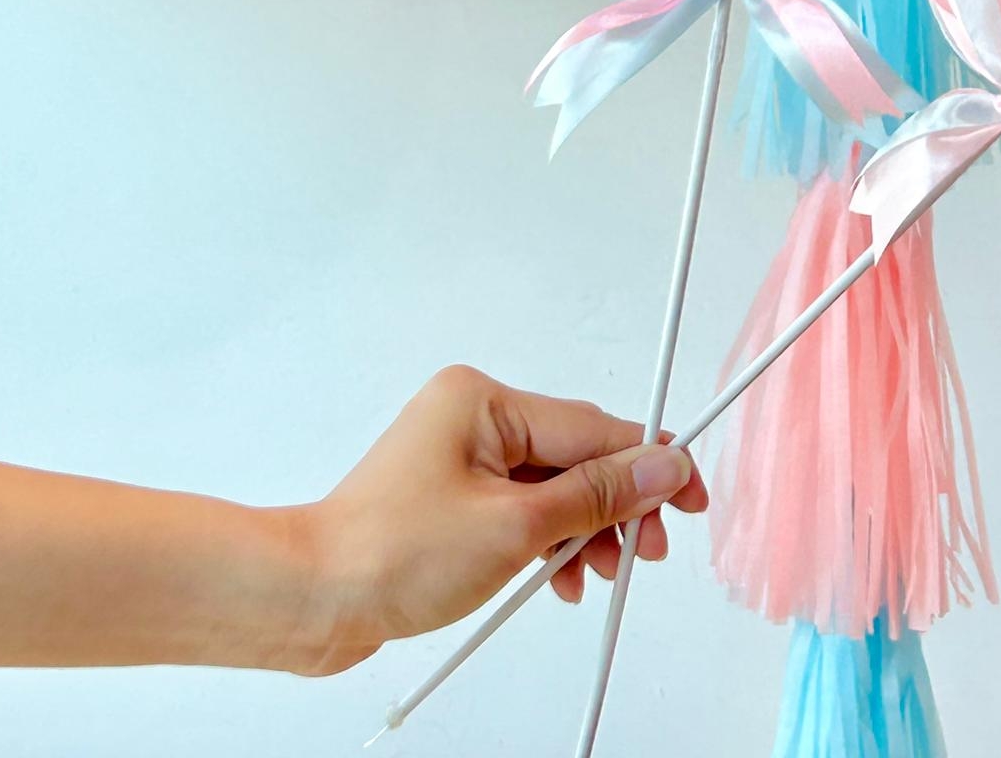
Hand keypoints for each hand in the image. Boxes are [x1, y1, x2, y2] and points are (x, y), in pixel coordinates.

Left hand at [293, 366, 708, 674]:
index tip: (689, 495)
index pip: (591, 427)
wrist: (310, 600)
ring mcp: (458, 459)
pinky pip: (519, 511)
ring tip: (600, 574)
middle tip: (645, 551)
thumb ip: (596, 496)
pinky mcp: (449, 501)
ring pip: (550, 488)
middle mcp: (471, 417)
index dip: (647, 463)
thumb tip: (660, 468)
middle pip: (574, 455)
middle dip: (614, 507)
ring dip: (582, 532)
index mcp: (483, 400)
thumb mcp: (514, 528)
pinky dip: (545, 544)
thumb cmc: (389, 555)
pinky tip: (559, 578)